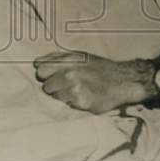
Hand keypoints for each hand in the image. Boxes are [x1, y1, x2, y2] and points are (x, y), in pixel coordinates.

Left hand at [34, 51, 154, 113]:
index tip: (53, 75)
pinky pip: (66, 105)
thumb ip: (57, 58)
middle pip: (46, 86)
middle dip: (54, 86)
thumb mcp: (80, 56)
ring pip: (55, 97)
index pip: (41, 70)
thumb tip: (37, 62)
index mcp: (68, 59)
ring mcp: (74, 88)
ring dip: (63, 95)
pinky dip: (72, 102)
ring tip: (78, 90)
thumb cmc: (100, 68)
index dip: (47, 74)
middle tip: (68, 84)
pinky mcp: (80, 102)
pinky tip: (83, 96)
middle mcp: (69, 73)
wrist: (123, 80)